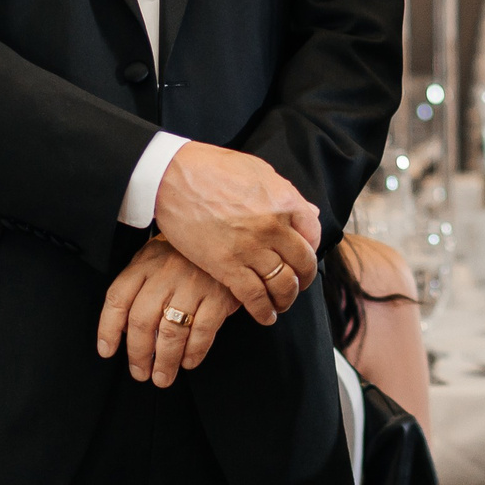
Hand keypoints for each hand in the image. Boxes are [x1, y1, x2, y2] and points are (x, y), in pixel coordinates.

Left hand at [95, 239, 239, 386]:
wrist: (223, 236)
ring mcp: (193, 284)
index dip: (108, 328)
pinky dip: (194, 352)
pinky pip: (202, 332)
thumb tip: (122, 328)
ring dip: (165, 361)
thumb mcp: (154, 258)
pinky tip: (188, 361)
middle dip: (138, 354)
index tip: (107, 350)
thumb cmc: (184, 253)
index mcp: (145, 263)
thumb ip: (137, 287)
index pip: (118, 298)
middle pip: (142, 321)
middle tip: (140, 372)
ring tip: (162, 377)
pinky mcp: (218, 295)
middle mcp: (166, 273)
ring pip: (172, 332)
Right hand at [152, 143, 320, 325]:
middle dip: (303, 279)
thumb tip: (308, 210)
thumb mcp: (257, 169)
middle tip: (297, 284)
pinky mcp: (226, 266)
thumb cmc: (212, 167)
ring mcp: (250, 248)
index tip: (302, 257)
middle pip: (303, 263)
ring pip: (282, 284)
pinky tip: (265, 316)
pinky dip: (263, 311)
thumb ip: (284, 192)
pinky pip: (254, 296)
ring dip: (286, 298)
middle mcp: (273, 226)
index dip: (310, 249)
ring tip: (281, 303)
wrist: (172, 176)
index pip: (313, 233)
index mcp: (283, 200)